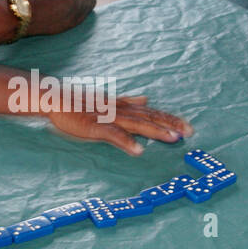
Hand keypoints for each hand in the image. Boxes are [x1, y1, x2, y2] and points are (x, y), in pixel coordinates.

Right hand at [45, 95, 193, 155]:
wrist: (56, 98)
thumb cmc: (81, 102)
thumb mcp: (109, 100)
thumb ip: (128, 101)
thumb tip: (146, 99)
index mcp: (125, 107)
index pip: (152, 113)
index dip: (170, 119)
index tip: (188, 127)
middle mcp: (121, 110)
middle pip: (150, 117)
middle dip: (170, 125)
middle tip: (190, 132)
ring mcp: (109, 118)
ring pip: (137, 125)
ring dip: (155, 131)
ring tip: (173, 139)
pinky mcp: (95, 126)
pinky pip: (114, 135)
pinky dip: (127, 142)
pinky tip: (138, 150)